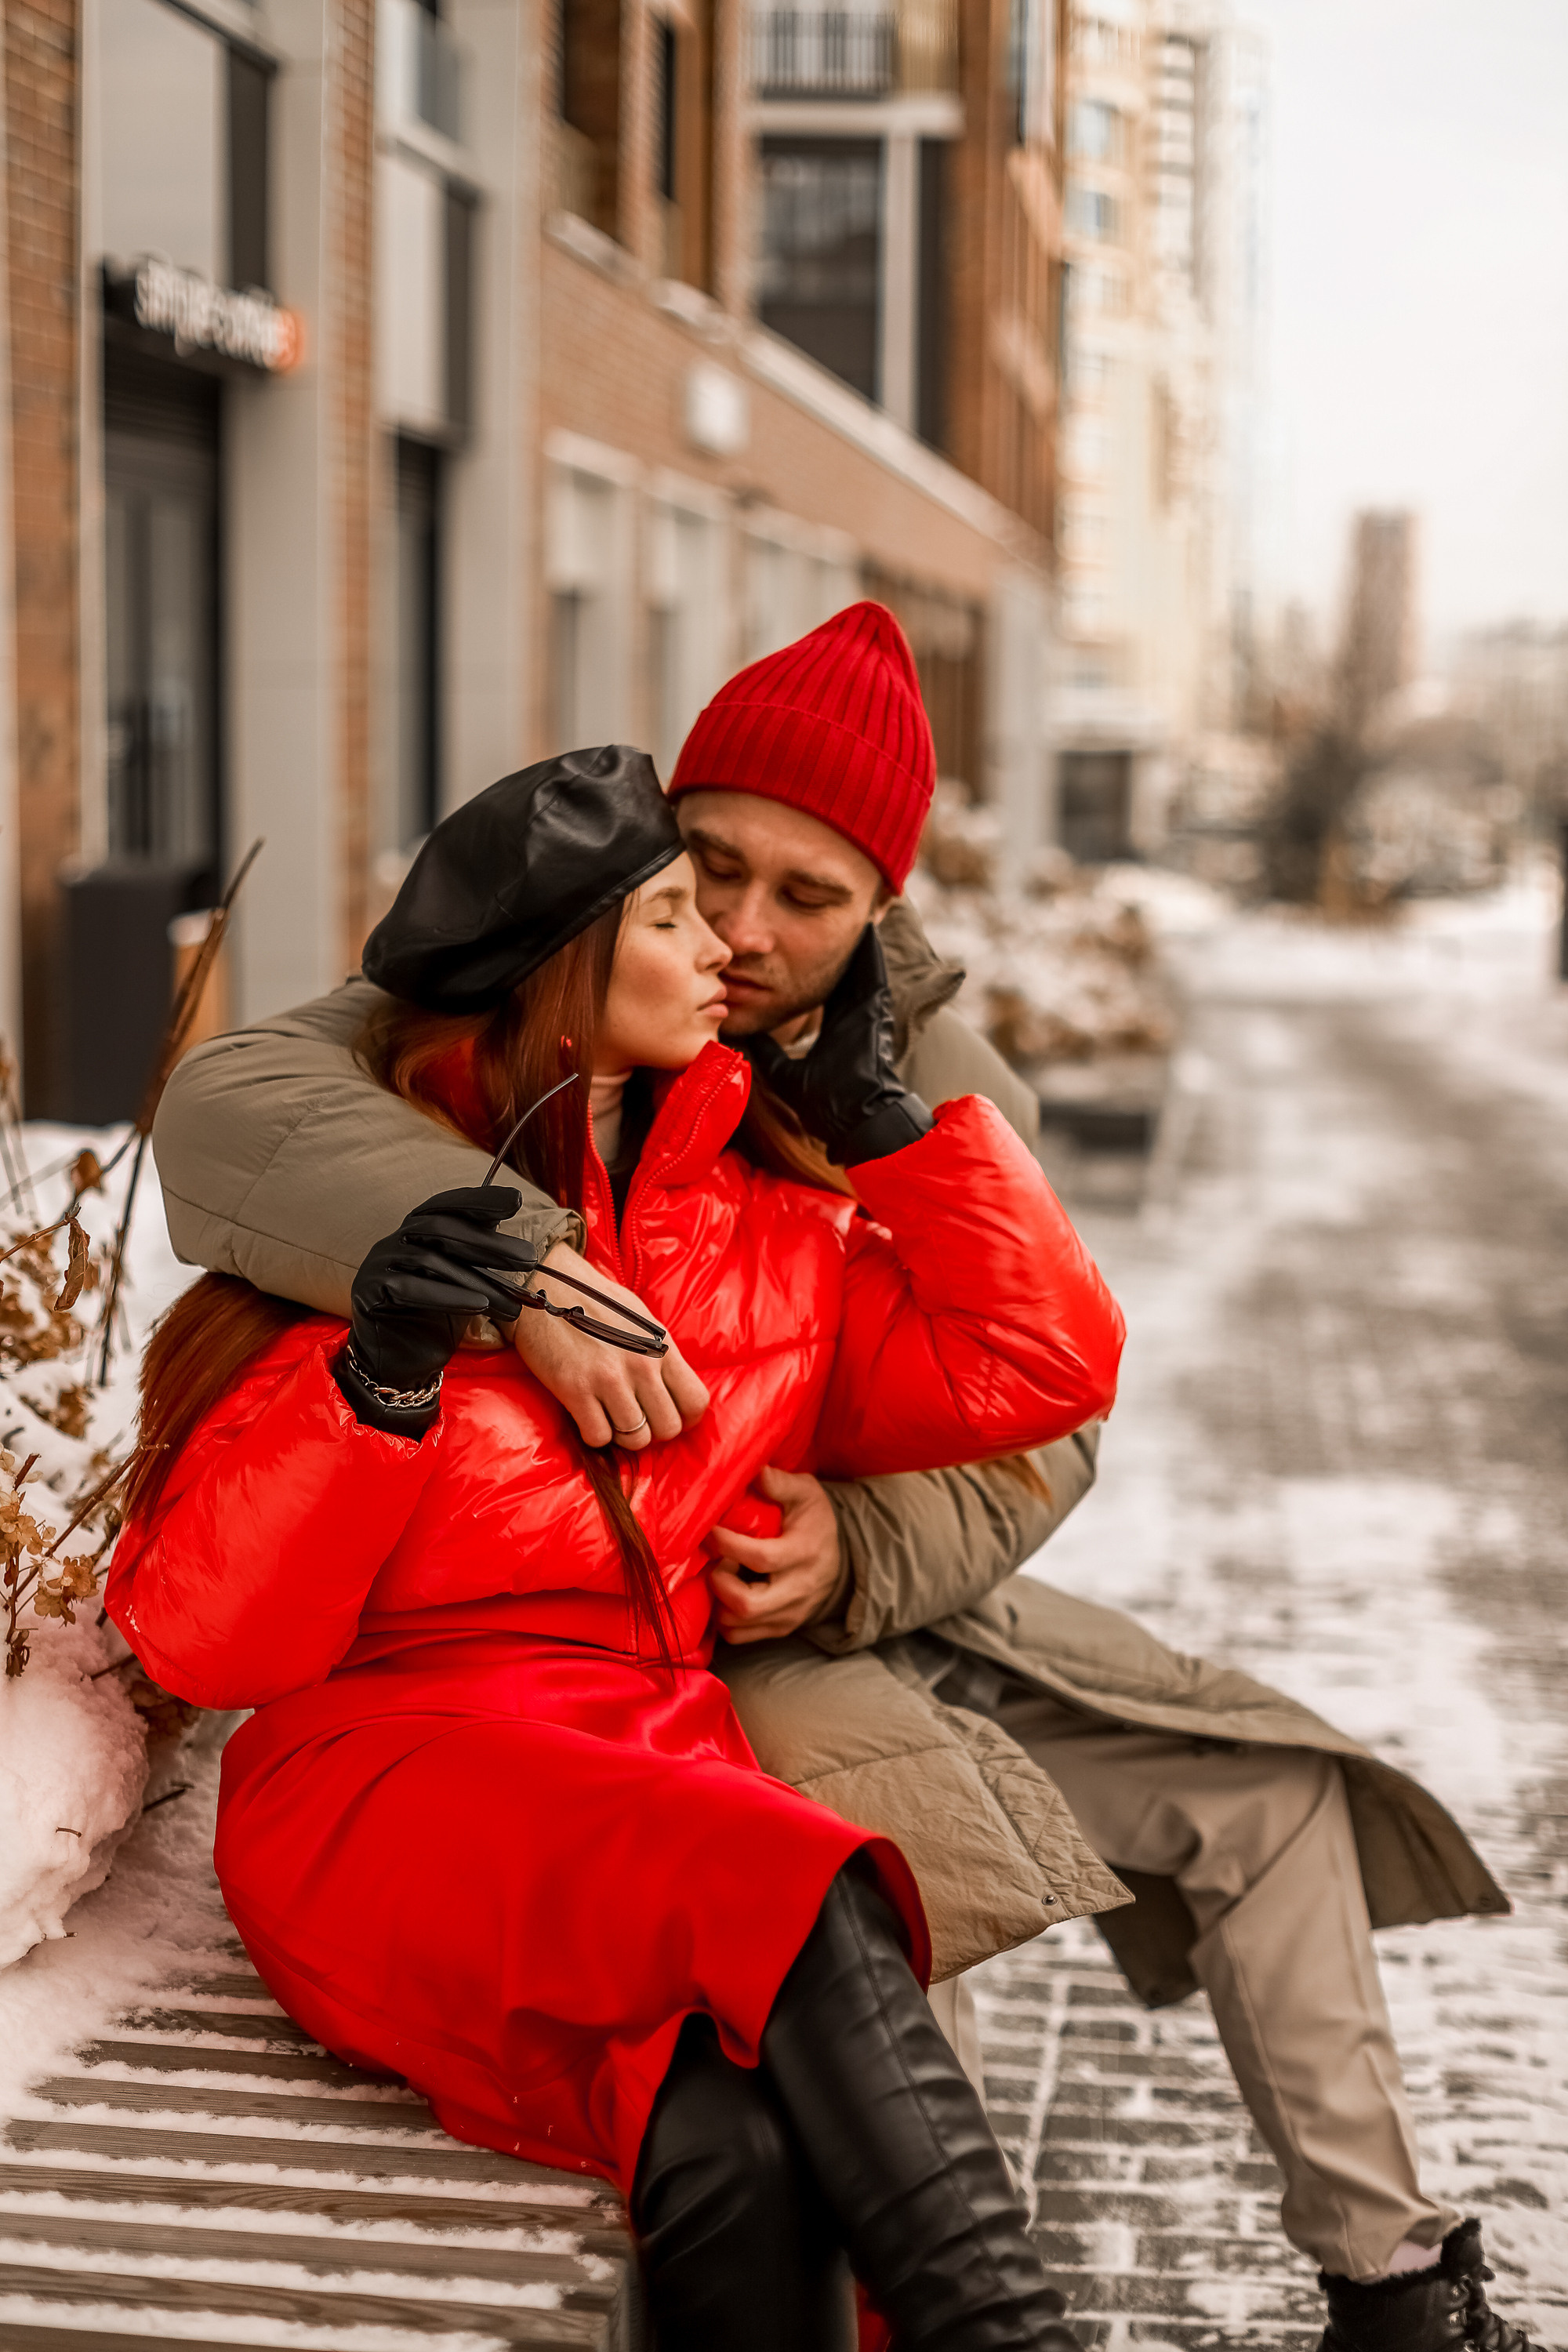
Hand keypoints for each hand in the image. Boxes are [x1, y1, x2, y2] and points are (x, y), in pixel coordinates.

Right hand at [338, 1186, 540, 1425]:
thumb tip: (519, 1240)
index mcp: (416, 1232)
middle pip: (441, 1229)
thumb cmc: (437, 1319)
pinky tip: (479, 1306)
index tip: (516, 1200)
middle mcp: (394, 1240)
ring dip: (476, 1279)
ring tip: (510, 1300)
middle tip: (528, 1257)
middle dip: (488, 1243)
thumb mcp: (466, 1283)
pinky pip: (410, 1288)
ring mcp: (378, 1263)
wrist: (405, 1365)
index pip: (446, 1205)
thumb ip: (481, 1258)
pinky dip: (448, 1296)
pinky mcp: (368, 1291)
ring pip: (430, 1260)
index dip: (479, 1200)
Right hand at [511, 1241, 708, 1448]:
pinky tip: (586, 1416)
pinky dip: (594, 1434)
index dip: (685, 1419)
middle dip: (653, 1431)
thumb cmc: (592, 1299)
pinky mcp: (576, 1390)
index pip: (696, 1401)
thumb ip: (659, 1352)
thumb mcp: (641, 1318)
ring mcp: (610, 1379)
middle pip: (668, 1427)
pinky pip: (598, 1437)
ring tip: (609, 1417)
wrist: (543, 1285)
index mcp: (662, 1346)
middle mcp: (642, 1364)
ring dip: (622, 1435)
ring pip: (636, 1438)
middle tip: (634, 1420)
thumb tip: (669, 1387)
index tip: (670, 1417)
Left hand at [710, 1467, 843, 1645]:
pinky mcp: (781, 1628)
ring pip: (739, 1626)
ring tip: (722, 1577)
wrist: (841, 1558)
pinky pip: (742, 1637)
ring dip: (719, 1602)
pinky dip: (725, 1620)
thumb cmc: (814, 1520)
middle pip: (748, 1605)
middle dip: (719, 1584)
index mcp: (804, 1552)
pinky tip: (726, 1595)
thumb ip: (780, 1483)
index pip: (761, 1557)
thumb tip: (754, 1470)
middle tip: (715, 1563)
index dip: (728, 1545)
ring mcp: (790, 1614)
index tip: (710, 1531)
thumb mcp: (805, 1493)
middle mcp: (798, 1589)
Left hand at [746, 925, 932, 1167]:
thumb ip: (768, 1053)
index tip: (808, 945)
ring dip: (858, 942)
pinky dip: (871, 951)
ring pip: (863, 966)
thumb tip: (742, 1039)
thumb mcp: (785, 1072)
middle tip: (836, 915)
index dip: (819, 966)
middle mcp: (855, 1014)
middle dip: (841, 946)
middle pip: (847, 970)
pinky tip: (867, 927)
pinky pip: (874, 973)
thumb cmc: (826, 1105)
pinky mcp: (875, 1011)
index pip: (829, 988)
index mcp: (838, 1026)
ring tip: (855, 910)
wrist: (856, 1119)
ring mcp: (868, 1011)